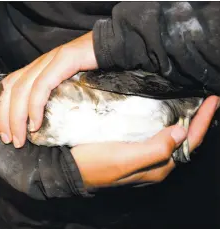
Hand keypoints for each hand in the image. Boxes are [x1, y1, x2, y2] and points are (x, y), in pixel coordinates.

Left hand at [0, 31, 97, 147]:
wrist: (113, 47)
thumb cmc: (92, 70)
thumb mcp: (66, 85)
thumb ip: (52, 95)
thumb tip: (40, 120)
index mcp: (37, 68)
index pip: (10, 87)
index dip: (3, 111)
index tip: (5, 133)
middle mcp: (39, 63)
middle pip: (12, 90)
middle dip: (5, 118)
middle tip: (9, 140)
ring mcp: (50, 60)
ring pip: (22, 89)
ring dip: (17, 117)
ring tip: (20, 138)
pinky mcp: (63, 60)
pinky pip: (42, 86)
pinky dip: (35, 107)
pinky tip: (35, 123)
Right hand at [71, 96, 219, 187]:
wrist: (71, 169)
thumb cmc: (95, 164)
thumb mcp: (125, 159)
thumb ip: (156, 148)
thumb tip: (181, 131)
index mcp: (158, 166)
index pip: (189, 143)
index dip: (203, 122)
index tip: (213, 100)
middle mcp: (154, 164)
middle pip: (184, 142)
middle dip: (198, 122)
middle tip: (205, 100)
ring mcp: (143, 158)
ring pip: (171, 140)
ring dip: (184, 123)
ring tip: (190, 105)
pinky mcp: (132, 152)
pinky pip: (157, 138)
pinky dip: (166, 125)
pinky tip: (164, 116)